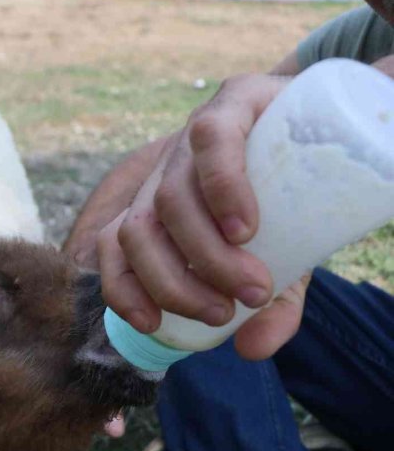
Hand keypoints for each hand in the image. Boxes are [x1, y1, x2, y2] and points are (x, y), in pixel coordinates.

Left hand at [97, 73, 306, 359]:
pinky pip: (210, 141)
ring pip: (168, 198)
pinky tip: (243, 227)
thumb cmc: (296, 206)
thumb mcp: (280, 264)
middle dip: (174, 285)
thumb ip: (268, 308)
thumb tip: (250, 349)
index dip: (120, 287)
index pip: (114, 245)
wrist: (337, 131)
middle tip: (224, 312)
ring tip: (252, 286)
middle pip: (138, 231)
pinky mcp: (234, 101)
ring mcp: (194, 136)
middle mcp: (166, 171)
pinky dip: (221, 189)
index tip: (152, 324)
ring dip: (203, 254)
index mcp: (159, 206)